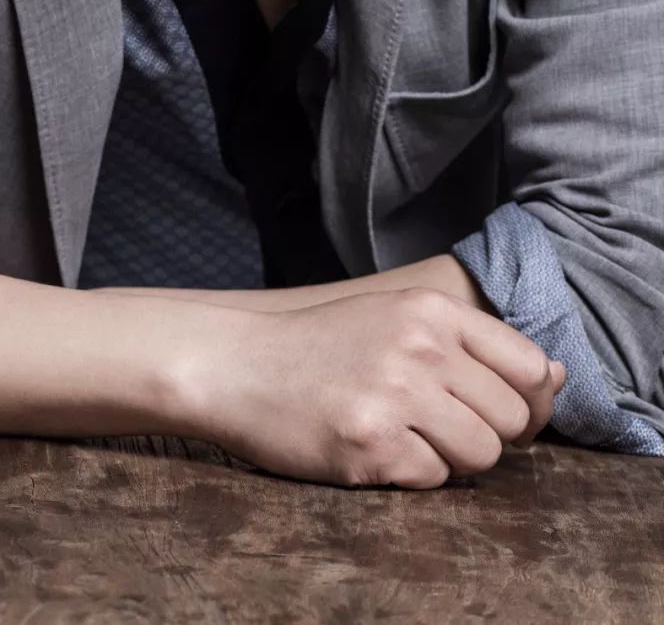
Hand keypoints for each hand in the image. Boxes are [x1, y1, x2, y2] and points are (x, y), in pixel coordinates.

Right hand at [184, 286, 566, 488]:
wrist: (236, 364)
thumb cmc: (321, 347)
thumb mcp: (397, 319)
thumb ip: (471, 344)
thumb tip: (554, 378)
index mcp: (430, 310)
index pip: (529, 364)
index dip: (527, 401)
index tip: (497, 410)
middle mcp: (419, 346)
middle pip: (510, 419)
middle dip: (484, 433)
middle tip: (437, 426)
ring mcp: (394, 396)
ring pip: (481, 456)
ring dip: (451, 459)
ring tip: (404, 436)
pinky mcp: (369, 446)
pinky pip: (433, 481)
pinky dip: (410, 475)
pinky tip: (372, 448)